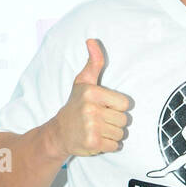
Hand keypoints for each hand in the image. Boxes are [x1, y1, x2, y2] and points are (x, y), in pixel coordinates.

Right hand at [49, 39, 130, 159]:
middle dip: (115, 122)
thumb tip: (92, 40)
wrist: (60, 132)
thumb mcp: (83, 82)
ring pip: (121, 134)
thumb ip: (93, 63)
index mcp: (92, 92)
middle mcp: (91, 109)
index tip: (104, 107)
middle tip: (99, 120)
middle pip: (124, 120)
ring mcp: (91, 127)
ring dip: (113, 134)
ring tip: (98, 129)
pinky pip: (115, 146)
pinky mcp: (93, 143)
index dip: (117, 107)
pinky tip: (97, 139)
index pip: (126, 103)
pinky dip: (109, 145)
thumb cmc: (76, 105)